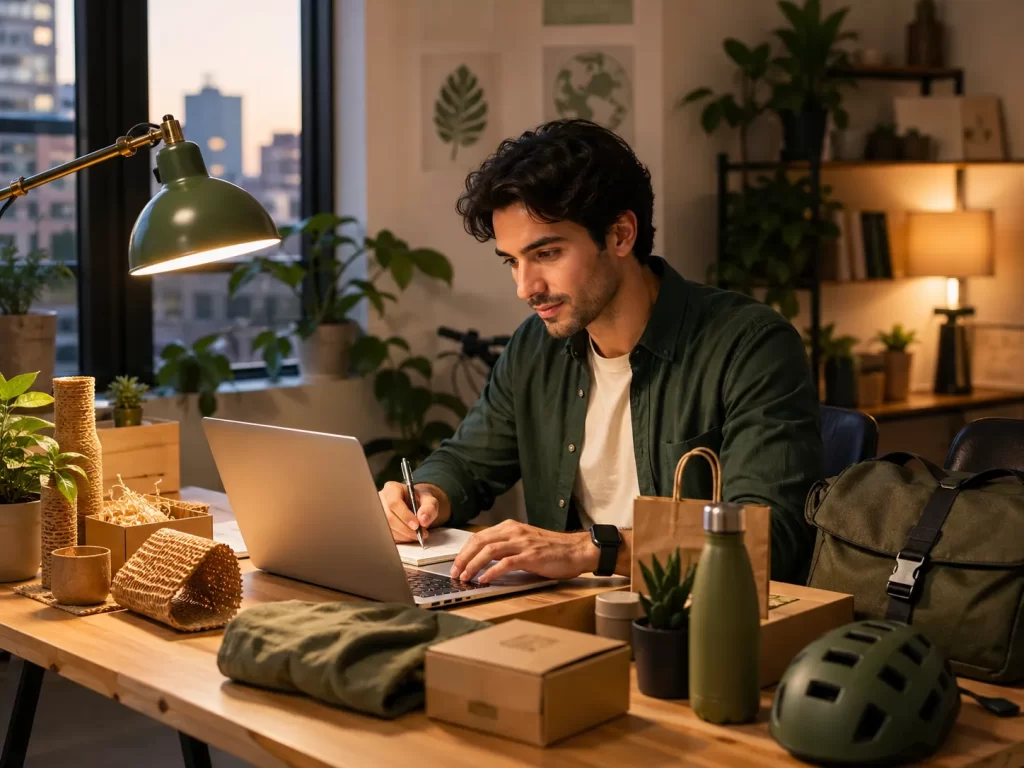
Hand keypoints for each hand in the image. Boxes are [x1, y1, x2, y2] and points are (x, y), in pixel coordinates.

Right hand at [378, 481, 442, 542]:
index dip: (405, 516)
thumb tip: (423, 520)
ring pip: (388, 528)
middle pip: (389, 517)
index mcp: (392, 489)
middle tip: (419, 534)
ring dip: (404, 535)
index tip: (417, 525)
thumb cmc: (420, 501)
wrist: (415, 505)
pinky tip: (409, 536)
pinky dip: (400, 538)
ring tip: (417, 535)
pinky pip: (387, 534)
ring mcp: (378, 512)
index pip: (394, 503)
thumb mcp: (430, 501)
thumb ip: (429, 508)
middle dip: (406, 529)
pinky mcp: (379, 524)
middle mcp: (381, 499)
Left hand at [450, 520, 597, 583]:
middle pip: (480, 542)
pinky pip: (506, 563)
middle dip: (463, 558)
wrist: (577, 550)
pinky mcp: (531, 556)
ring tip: (466, 577)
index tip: (456, 564)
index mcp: (511, 527)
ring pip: (489, 551)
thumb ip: (507, 547)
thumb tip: (485, 562)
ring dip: (473, 565)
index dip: (465, 551)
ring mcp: (522, 543)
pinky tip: (485, 580)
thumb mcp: (526, 542)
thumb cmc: (553, 550)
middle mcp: (514, 532)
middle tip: (455, 572)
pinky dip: (492, 571)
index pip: (479, 536)